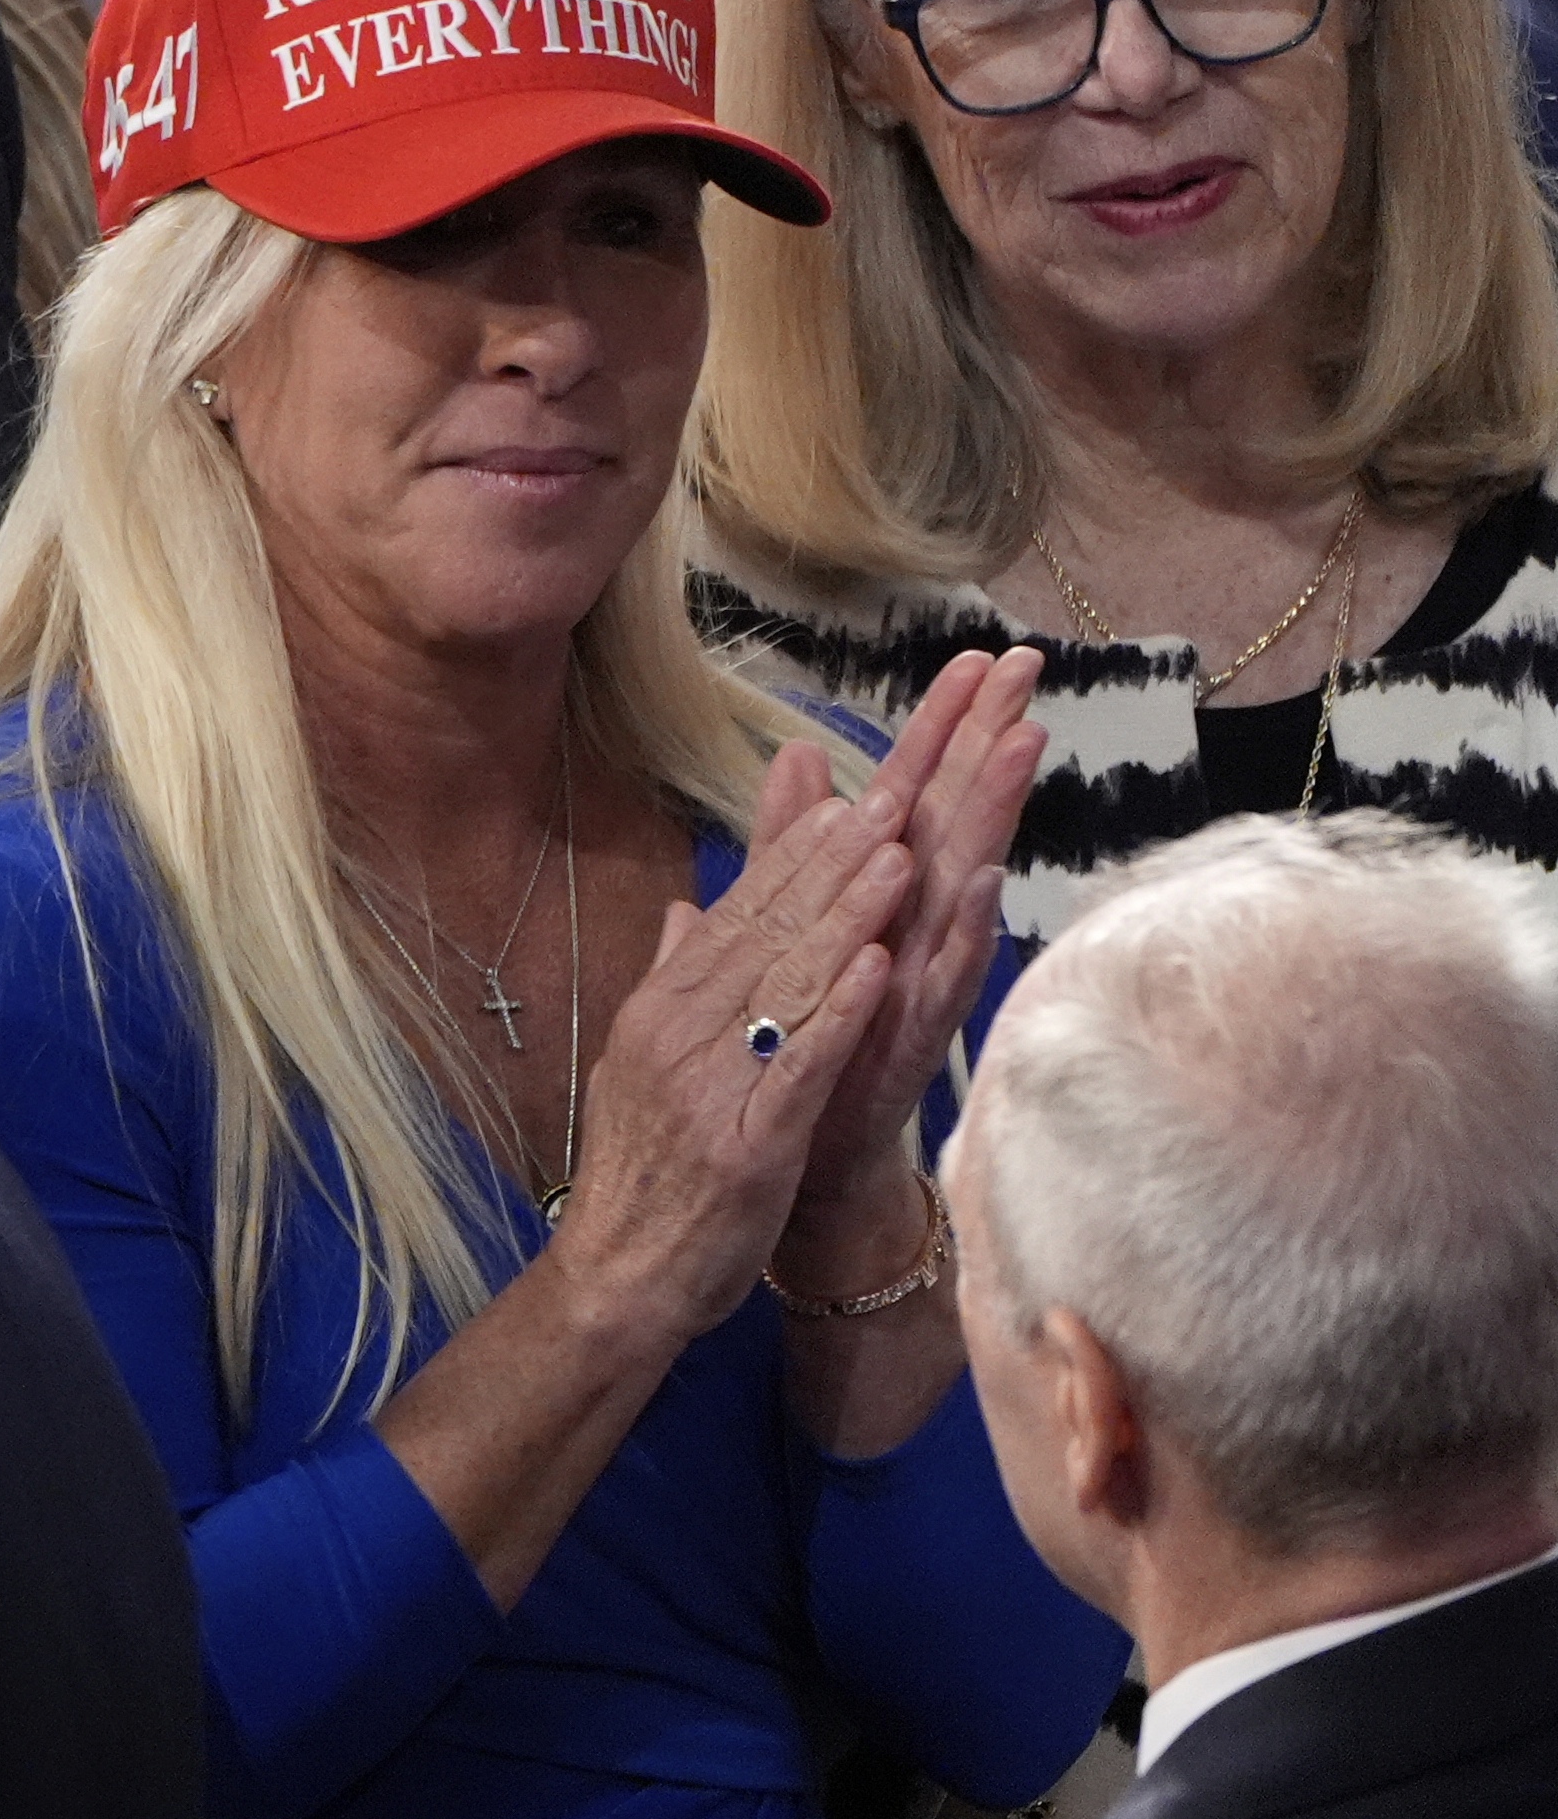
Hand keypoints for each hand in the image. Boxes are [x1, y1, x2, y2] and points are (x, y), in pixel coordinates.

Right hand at [545, 777, 913, 1348]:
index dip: (796, 857)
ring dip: (847, 919)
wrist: (619, 1278)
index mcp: (658, 1012)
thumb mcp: (641, 1064)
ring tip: (901, 859)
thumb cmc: (642, 1177)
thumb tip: (690, 909)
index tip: (850, 799)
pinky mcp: (747, 1143)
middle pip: (766, 934)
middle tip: (893, 798)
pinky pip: (800, 1066)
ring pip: (787, 986)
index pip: (736, 916)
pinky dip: (840, 1014)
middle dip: (833, 864)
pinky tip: (881, 968)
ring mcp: (709, 1088)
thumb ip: (672, 981)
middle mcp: (677, 1037)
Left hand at [779, 647, 1045, 1240]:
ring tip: (1020, 746)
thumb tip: (797, 755)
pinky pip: (941, 982)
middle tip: (1026, 666)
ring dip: (991, 818)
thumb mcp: (795, 926)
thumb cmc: (812, 1043)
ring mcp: (919, 986)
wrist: (807, 1162)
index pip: (919, 797)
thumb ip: (793, 847)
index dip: (947, 728)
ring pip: (962, 886)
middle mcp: (914, 934)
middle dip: (988, 743)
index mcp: (885, 902)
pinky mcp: (909, 1041)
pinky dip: (961, 934)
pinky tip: (980, 885)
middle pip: (956, 820)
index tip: (984, 655)